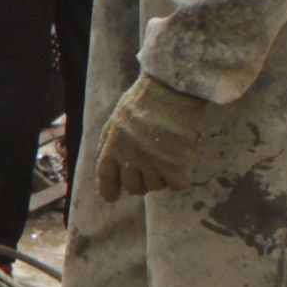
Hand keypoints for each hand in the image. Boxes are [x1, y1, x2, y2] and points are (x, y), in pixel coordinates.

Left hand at [93, 74, 211, 202]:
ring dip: (162, 175)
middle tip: (152, 165)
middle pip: (134, 188)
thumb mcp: (116, 119)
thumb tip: (105, 167)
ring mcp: (152, 163)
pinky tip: (181, 160)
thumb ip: (109, 143)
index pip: (105, 179)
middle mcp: (129, 159)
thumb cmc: (145, 99)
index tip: (112, 197)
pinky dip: (180, 176)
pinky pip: (177, 185)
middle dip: (141, 181)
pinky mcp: (175, 165)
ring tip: (167, 153)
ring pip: (156, 187)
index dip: (109, 191)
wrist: (172, 89)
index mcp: (112, 147)